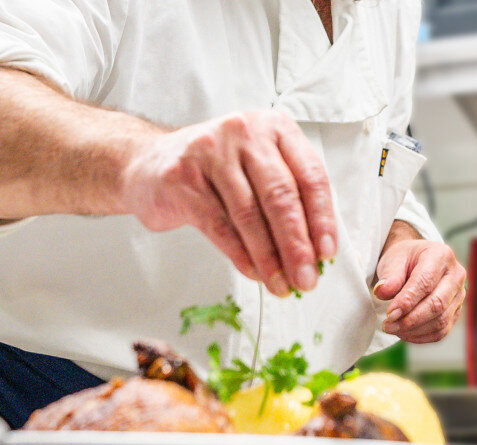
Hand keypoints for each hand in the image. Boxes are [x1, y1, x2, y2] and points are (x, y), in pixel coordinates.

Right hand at [120, 110, 336, 296]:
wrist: (149, 163)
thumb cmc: (214, 170)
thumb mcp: (257, 168)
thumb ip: (287, 198)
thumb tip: (315, 250)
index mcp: (275, 128)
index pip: (310, 176)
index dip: (322, 219)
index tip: (327, 252)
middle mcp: (245, 133)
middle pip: (281, 196)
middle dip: (297, 244)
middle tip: (307, 278)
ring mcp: (211, 153)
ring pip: (249, 214)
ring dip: (269, 257)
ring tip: (281, 284)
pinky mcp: (184, 179)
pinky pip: (219, 225)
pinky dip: (240, 255)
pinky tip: (254, 272)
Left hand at [374, 228, 466, 343]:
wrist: (415, 263)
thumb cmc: (404, 260)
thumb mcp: (393, 260)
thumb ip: (389, 276)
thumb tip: (382, 292)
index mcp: (441, 256)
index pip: (425, 283)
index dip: (407, 301)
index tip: (389, 314)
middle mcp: (456, 275)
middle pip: (437, 304)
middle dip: (410, 320)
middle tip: (388, 326)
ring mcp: (459, 295)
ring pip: (441, 321)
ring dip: (415, 330)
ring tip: (393, 329)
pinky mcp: (456, 311)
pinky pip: (442, 331)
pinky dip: (422, 337)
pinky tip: (405, 334)